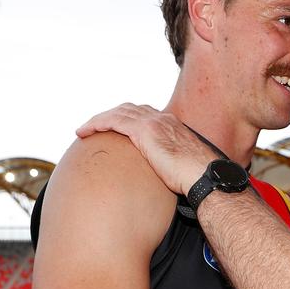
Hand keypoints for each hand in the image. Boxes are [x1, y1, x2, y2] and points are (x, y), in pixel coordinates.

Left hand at [76, 103, 212, 193]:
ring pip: (117, 113)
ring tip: (85, 130)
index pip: (144, 115)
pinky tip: (86, 131)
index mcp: (172, 125)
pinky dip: (98, 123)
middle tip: (95, 127)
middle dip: (110, 116)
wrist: (204, 177)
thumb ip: (172, 164)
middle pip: (128, 110)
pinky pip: (113, 121)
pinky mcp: (144, 131)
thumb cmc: (198, 179)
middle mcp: (162, 119)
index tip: (116, 129)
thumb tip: (169, 178)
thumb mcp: (183, 167)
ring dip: (99, 119)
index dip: (127, 119)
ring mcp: (153, 123)